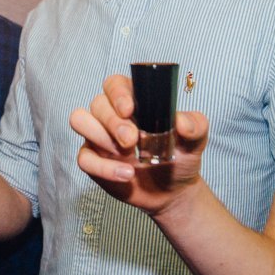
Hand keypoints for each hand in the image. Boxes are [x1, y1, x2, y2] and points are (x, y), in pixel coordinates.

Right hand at [71, 74, 207, 216]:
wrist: (173, 190)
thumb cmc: (180, 157)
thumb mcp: (195, 140)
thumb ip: (195, 125)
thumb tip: (182, 121)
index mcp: (134, 101)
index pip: (115, 84)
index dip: (118, 93)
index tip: (129, 109)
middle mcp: (111, 115)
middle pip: (97, 103)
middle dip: (113, 121)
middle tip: (132, 140)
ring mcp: (99, 137)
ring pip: (79, 120)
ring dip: (100, 136)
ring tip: (127, 154)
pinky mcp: (93, 160)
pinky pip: (83, 158)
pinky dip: (103, 167)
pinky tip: (126, 174)